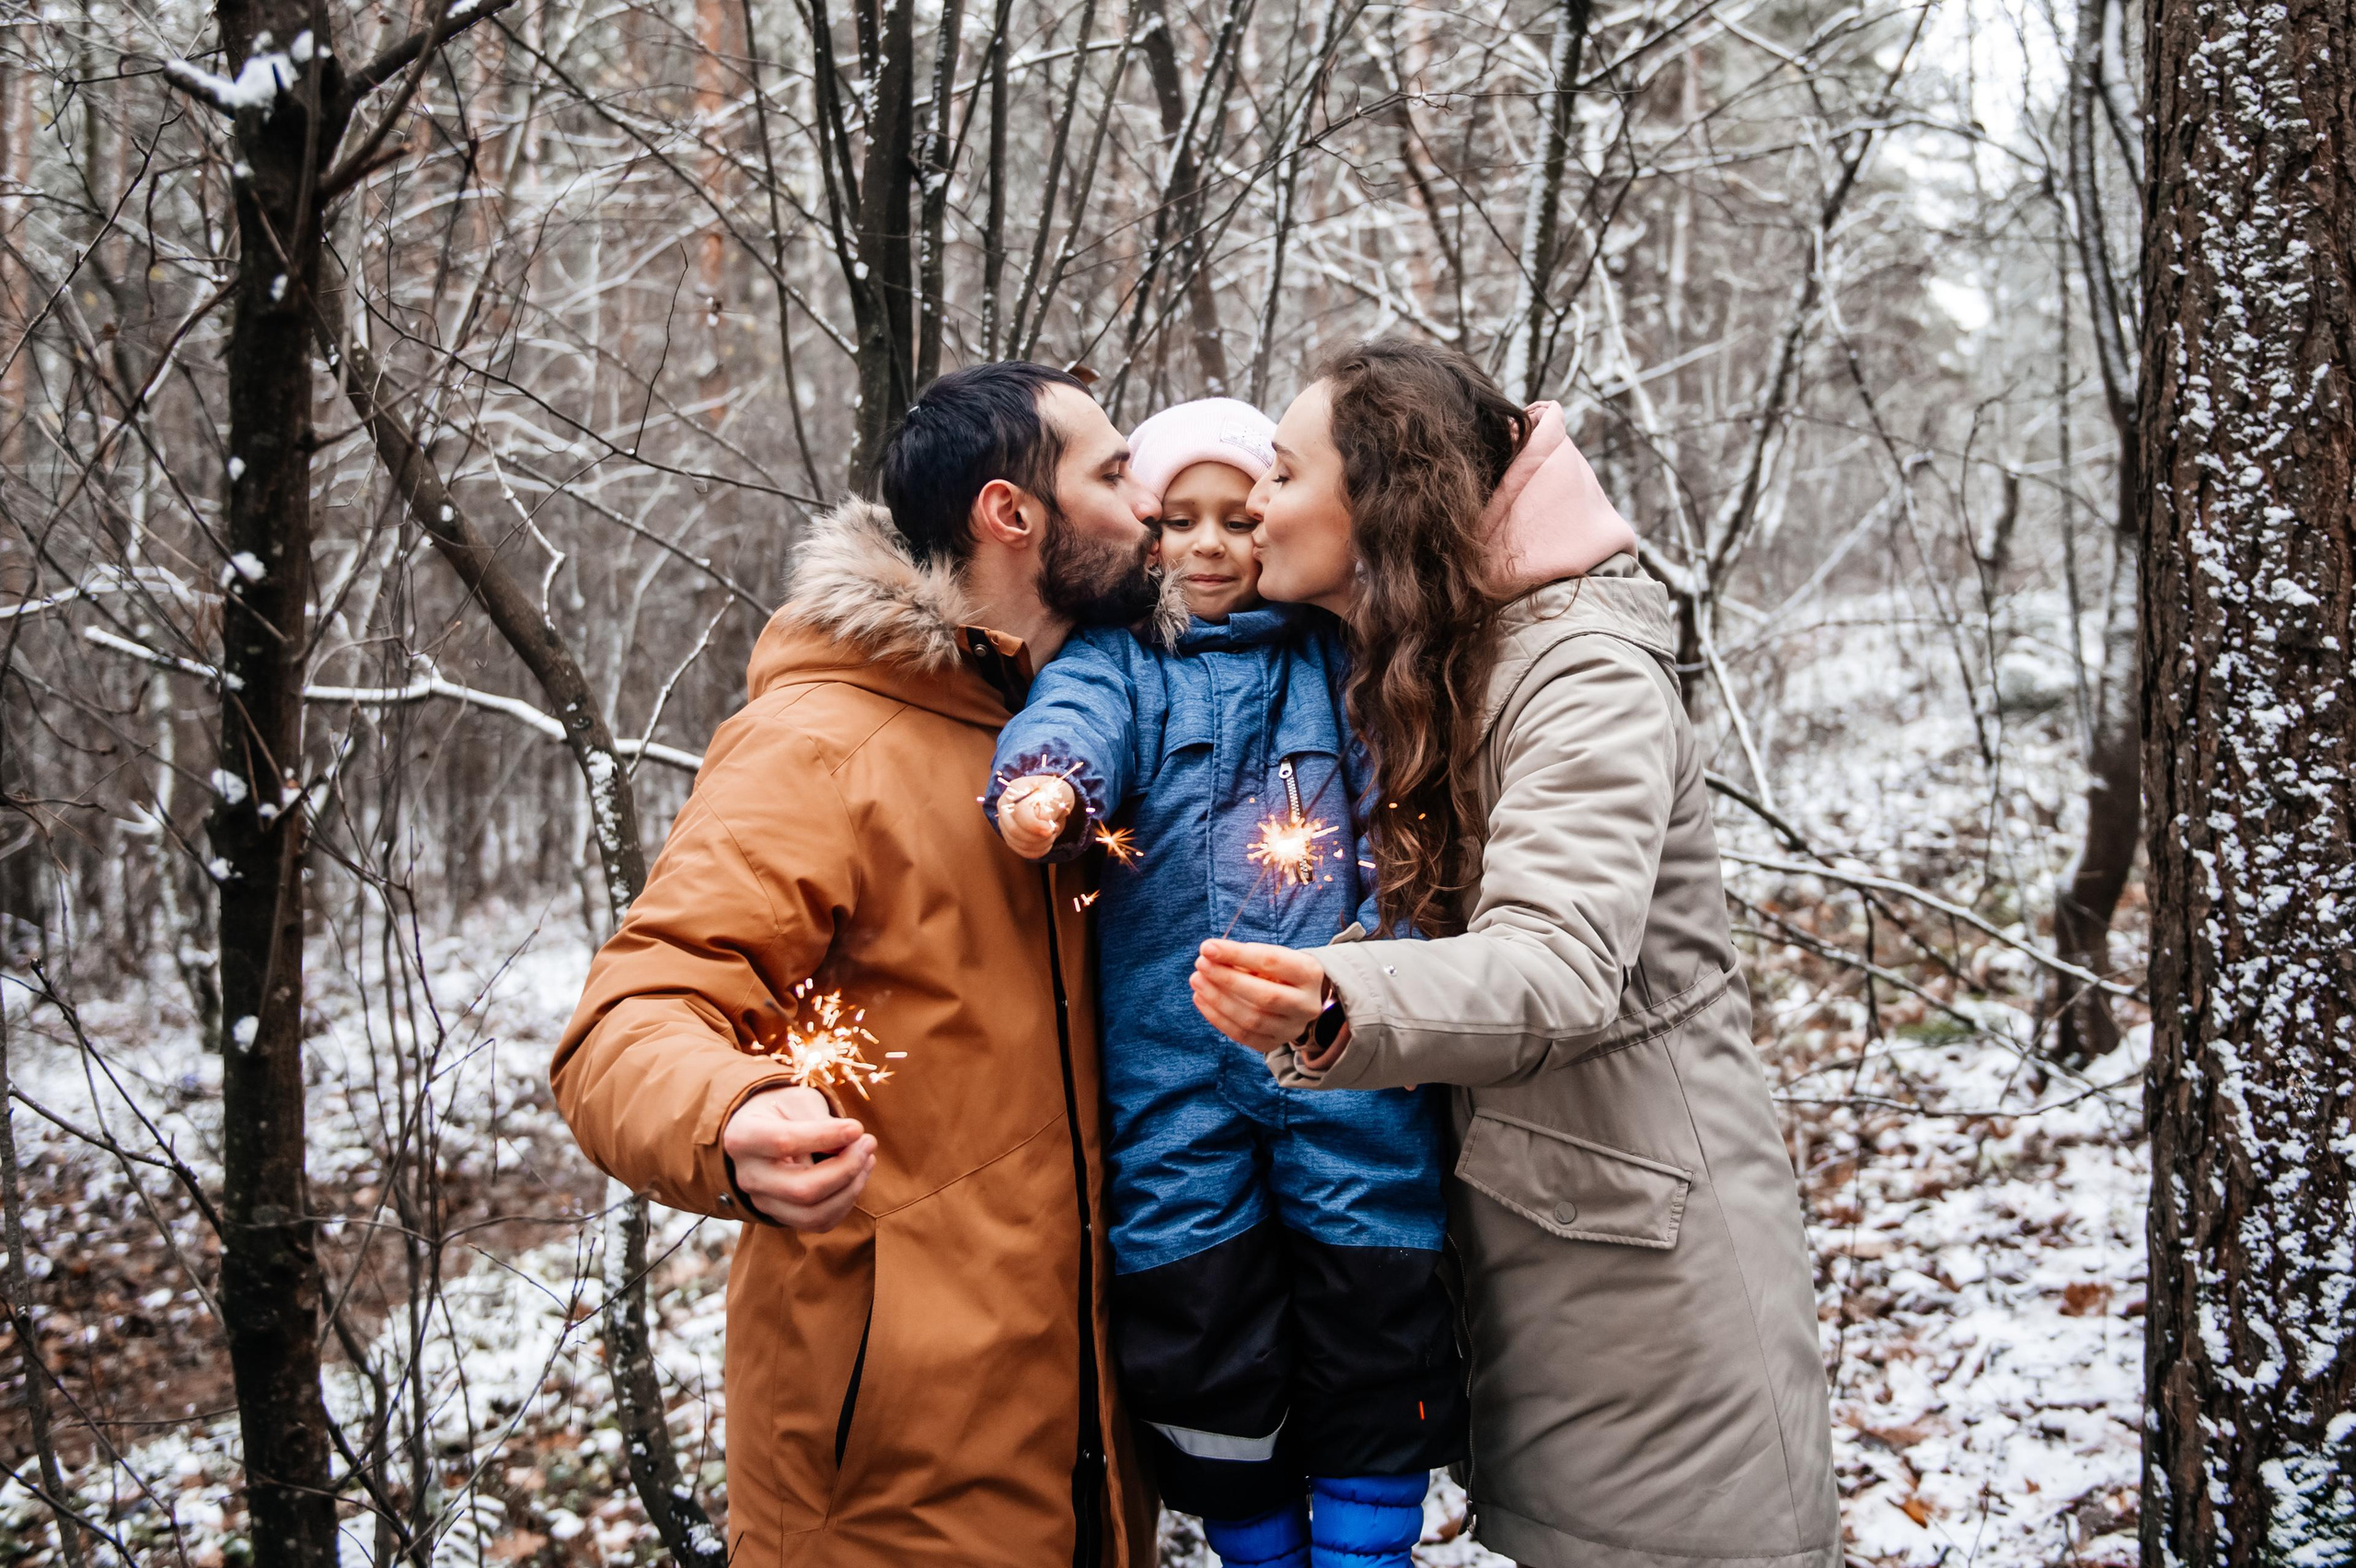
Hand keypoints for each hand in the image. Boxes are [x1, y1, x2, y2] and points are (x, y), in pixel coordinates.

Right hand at [722, 1085, 875, 1229]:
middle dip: (845, 1168)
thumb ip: (821, 1120)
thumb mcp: (798, 1100)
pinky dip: (846, 1201)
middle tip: (868, 1142)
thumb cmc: (784, 1110)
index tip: (857, 1128)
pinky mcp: (781, 1216)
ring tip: (867, 1158)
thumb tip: (852, 1145)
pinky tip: (857, 1175)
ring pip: (813, 1213)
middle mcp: (747, 1176)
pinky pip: (820, 1222)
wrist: (764, 1129)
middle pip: (802, 1189)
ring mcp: (763, 1201)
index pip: (783, 1143)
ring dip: (851, 1188)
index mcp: (743, 1137)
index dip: (825, 1137)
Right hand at [997, 775, 1076, 858]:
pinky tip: (1047, 843)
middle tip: (1054, 831)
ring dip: (1040, 844)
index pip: (1019, 812)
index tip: (1051, 829)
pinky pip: (1020, 850)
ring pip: (1017, 843)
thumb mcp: (1056, 794)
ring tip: (1052, 834)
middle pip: (1014, 830)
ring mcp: (1004, 821)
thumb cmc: (1055, 794)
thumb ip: (1048, 809)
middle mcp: (1004, 805)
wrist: (1052, 799)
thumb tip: (1043, 827)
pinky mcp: (1008, 835)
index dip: (1035, 825)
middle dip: (1038, 837)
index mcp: (1015, 789)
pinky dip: (1037, 851)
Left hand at [1191, 939, 1325, 1055]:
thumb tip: (1210, 956)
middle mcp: (1306, 1005)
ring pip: (1252, 1019)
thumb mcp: (1272, 955)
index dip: (1237, 954)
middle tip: (1200, 964)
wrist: (1300, 997)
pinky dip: (1217, 1017)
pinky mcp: (1274, 1043)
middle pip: (1264, 996)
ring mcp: (1291, 1029)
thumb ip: (1244, 956)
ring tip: (1197, 980)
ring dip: (1217, 999)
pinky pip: (1242, 1035)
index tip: (1208, 947)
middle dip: (1226, 979)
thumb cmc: (1279, 970)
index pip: (1272, 962)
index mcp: (1310, 974)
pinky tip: (1201, 998)